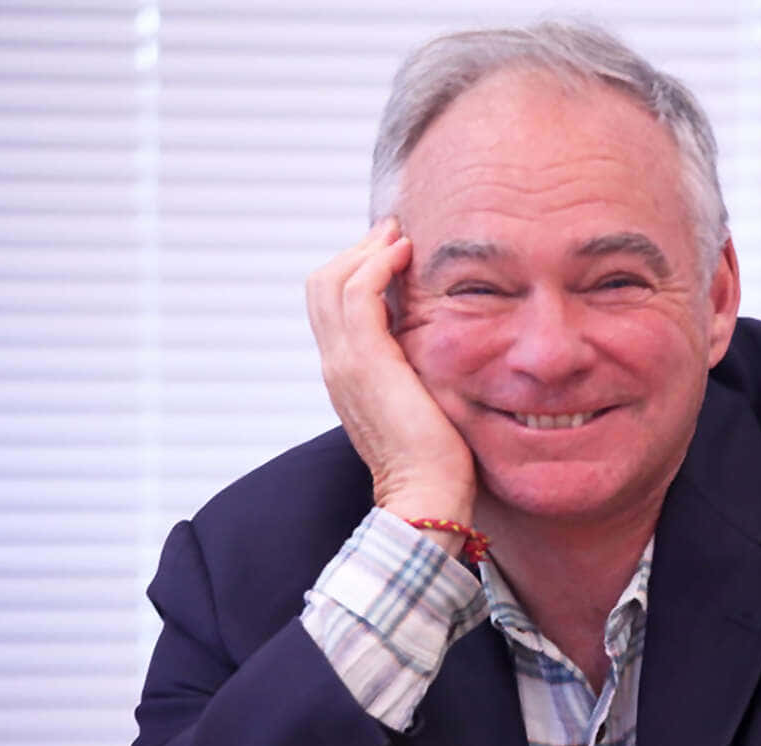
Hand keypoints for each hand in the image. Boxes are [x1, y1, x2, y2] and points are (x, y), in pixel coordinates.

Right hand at [305, 219, 476, 528]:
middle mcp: (337, 365)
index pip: (330, 304)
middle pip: (321, 284)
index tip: (393, 251)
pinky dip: (376, 265)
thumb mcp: (421, 403)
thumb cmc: (436, 460)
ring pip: (331, 281)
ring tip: (399, 238)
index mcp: (346, 374)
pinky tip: (405, 254)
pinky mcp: (366, 364)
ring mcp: (345, 364)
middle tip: (394, 235)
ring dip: (366, 250)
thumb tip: (439, 349)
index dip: (356, 269)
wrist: (426, 496)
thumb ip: (416, 372)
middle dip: (356, 250)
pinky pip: (356, 295)